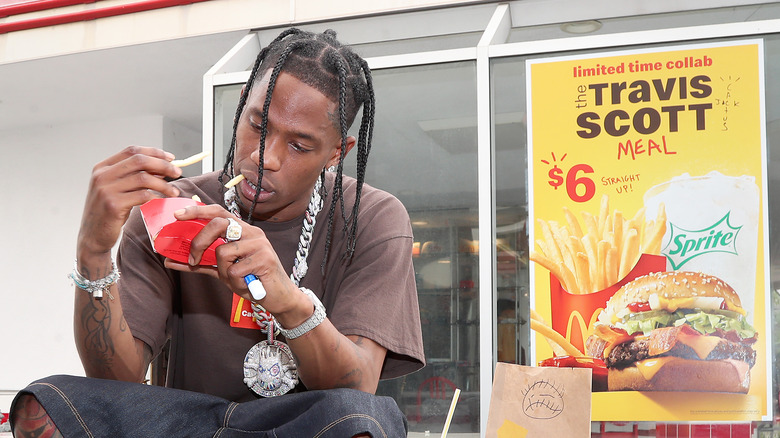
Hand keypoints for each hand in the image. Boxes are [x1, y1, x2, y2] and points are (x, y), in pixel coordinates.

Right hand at [77, 147, 181, 260]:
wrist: (92, 236)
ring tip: (174, 192)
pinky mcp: (113, 205)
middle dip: (163, 165)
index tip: (171, 158)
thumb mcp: (119, 190)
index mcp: (102, 168)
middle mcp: (102, 176)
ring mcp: (106, 190)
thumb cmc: (109, 212)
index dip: (154, 152)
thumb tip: (162, 167)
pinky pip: (142, 196)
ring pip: (143, 178)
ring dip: (163, 184)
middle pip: (139, 161)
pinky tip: (163, 201)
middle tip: (177, 172)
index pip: (132, 151)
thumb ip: (135, 177)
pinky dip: (157, 197)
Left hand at [163, 205, 301, 313]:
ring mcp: (260, 244)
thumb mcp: (223, 270)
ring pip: (223, 251)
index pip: (218, 212)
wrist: (279, 298)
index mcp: (242, 230)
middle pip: (218, 223)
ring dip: (223, 271)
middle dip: (200, 241)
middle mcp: (252, 232)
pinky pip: (234, 270)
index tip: (177, 215)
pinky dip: (235, 282)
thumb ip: (201, 263)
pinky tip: (247, 284)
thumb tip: (171, 261)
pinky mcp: (265, 259)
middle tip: (193, 259)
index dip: (197, 211)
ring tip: (236, 278)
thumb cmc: (251, 280)